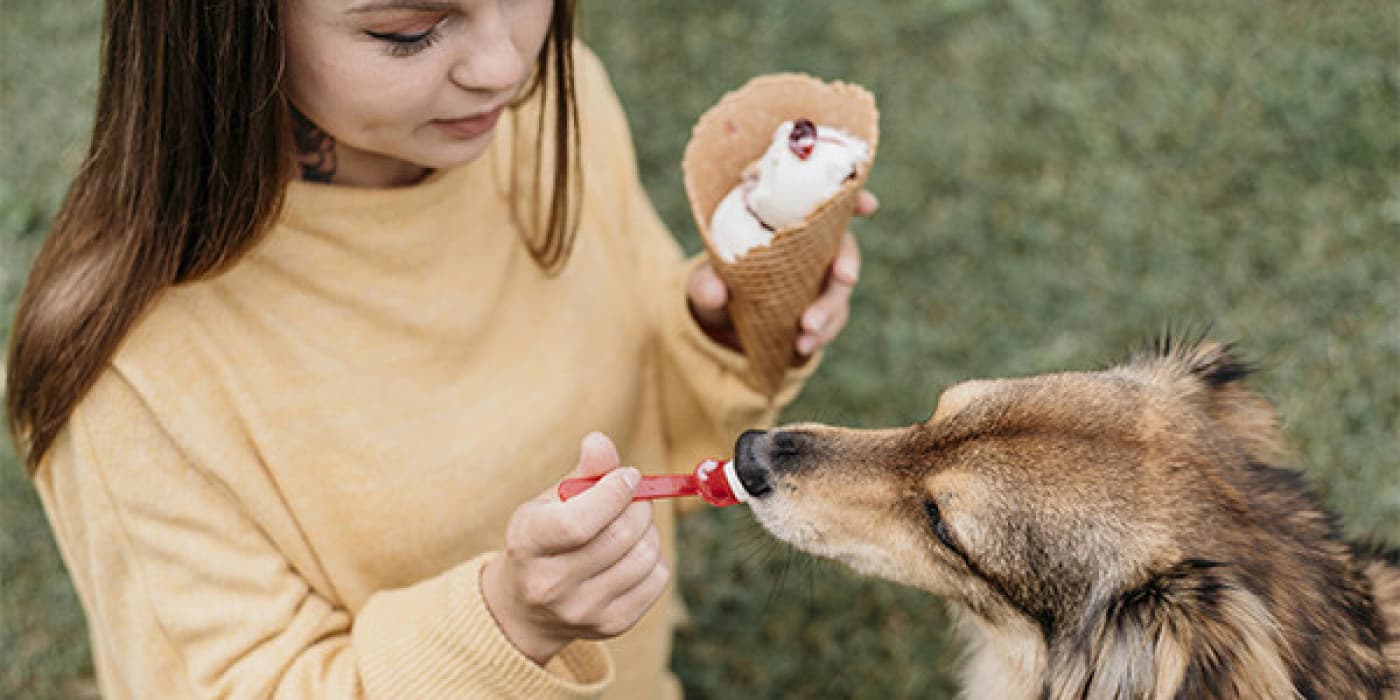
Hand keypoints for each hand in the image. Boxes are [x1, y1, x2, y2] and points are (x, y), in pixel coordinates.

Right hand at [480, 433, 668, 664]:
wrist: (529, 608)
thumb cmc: (546, 538)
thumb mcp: (552, 501)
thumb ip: (583, 472)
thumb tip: (600, 441)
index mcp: (527, 543)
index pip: (579, 522)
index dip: (614, 493)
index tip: (627, 477)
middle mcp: (549, 585)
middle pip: (619, 537)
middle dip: (638, 506)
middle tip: (634, 497)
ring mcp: (582, 611)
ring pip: (645, 556)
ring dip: (648, 530)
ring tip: (631, 525)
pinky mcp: (611, 625)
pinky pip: (658, 579)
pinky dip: (655, 558)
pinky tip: (633, 553)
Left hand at [688, 190, 877, 356]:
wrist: (722, 322)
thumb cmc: (716, 284)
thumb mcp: (703, 282)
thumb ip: (705, 284)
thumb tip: (716, 293)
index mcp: (785, 223)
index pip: (823, 203)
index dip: (851, 199)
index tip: (868, 205)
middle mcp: (810, 247)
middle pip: (843, 246)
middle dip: (848, 261)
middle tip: (846, 277)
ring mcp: (820, 279)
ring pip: (840, 288)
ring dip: (830, 309)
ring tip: (806, 331)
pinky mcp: (822, 309)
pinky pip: (832, 320)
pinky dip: (821, 334)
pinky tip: (802, 347)